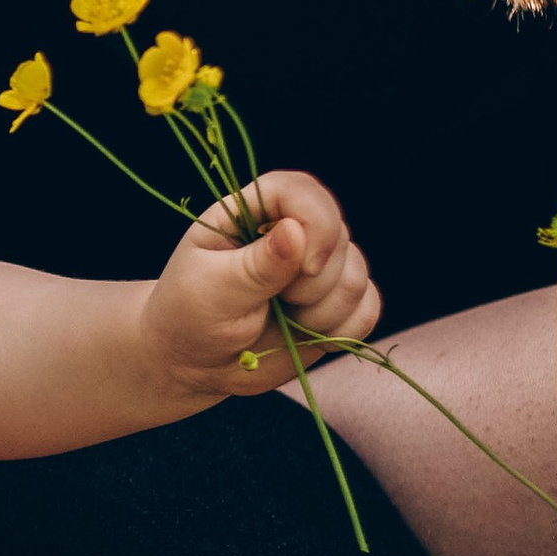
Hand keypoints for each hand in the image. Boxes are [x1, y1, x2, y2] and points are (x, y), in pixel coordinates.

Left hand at [145, 169, 378, 403]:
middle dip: (313, 284)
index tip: (308, 268)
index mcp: (250, 213)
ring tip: (284, 323)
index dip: (318, 223)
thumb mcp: (211, 290)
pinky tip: (309, 335)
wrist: (194, 364)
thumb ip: (256, 264)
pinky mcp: (334, 303)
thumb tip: (295, 229)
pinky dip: (344, 329)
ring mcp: (317, 268)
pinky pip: (367, 308)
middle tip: (273, 304)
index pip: (300, 191)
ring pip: (357, 277)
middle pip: (339, 237)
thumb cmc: (188, 318)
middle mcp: (291, 232)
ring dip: (323, 312)